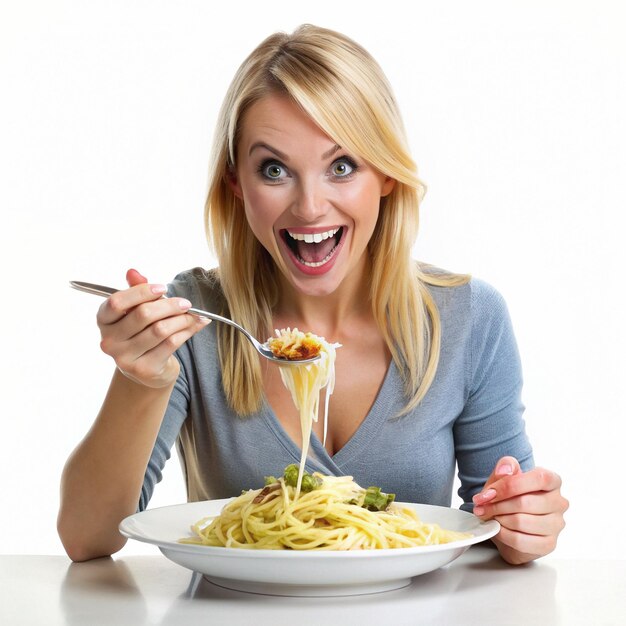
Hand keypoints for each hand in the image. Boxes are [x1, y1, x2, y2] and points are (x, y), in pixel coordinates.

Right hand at [97, 268, 209, 387]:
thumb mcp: (136, 310)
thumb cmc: (141, 332)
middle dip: (169, 305)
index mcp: (103, 320)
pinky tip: (196, 325)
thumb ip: (135, 291)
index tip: (163, 288)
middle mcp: (109, 340)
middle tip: (186, 303)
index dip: (141, 292)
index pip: (117, 302)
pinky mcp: (144, 369)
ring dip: (182, 319)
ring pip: (160, 330)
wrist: (147, 369)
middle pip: (143, 315)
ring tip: (194, 315)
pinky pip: (171, 343)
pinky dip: (187, 331)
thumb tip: (133, 272)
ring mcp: (125, 358)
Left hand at [472, 456, 568, 564]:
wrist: (508, 521)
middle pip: (525, 502)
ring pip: (521, 522)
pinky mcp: (548, 544)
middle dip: (497, 504)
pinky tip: (497, 528)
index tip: (489, 492)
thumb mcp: (503, 476)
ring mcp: (556, 525)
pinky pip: (520, 540)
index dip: (510, 485)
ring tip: (488, 516)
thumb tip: (505, 470)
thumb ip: (505, 466)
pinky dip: (502, 534)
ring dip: (498, 519)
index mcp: (552, 481)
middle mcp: (559, 503)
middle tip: (481, 506)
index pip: (539, 479)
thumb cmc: (508, 496)